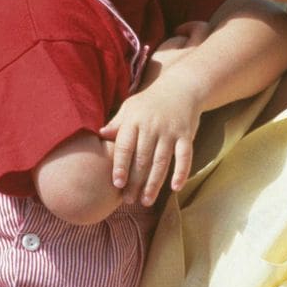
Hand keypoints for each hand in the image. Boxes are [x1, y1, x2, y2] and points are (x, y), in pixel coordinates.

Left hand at [100, 22, 209, 205]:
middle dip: (136, 181)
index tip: (117, 184)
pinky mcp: (186, 135)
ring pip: (162, 161)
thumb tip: (99, 134)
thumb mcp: (130, 107)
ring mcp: (170, 131)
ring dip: (154, 183)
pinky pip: (185, 156)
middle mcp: (152, 126)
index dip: (121, 166)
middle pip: (143, 159)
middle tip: (129, 201)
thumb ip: (117, 123)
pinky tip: (175, 188)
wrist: (180, 86)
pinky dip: (181, 172)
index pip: (125, 147)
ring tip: (146, 201)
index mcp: (134, 120)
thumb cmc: (150, 101)